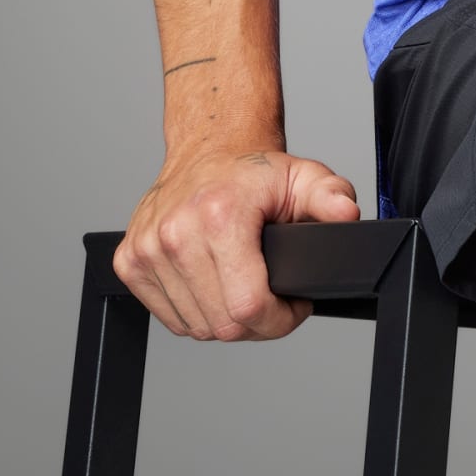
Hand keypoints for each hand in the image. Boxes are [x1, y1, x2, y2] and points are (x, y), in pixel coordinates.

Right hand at [114, 147, 361, 340]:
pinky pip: (170, 318)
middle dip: (258, 323)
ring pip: (195, 327)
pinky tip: (216, 286)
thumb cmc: (255, 171)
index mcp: (218, 215)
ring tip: (245, 287)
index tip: (294, 306)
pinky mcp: (129, 261)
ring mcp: (147, 250)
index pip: (248, 306)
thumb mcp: (304, 176)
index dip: (280, 320)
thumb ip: (331, 197)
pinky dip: (197, 313)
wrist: (208, 148)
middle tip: (274, 300)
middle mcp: (176, 234)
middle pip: (222, 324)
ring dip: (226, 319)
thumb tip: (346, 214)